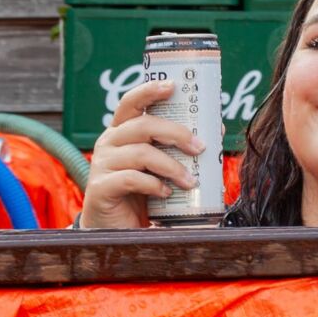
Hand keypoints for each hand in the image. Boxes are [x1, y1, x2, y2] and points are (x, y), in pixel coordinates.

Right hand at [75, 76, 202, 228]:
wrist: (117, 230)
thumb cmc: (142, 192)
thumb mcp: (162, 166)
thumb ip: (181, 148)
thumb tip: (217, 129)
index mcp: (122, 131)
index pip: (130, 102)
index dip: (149, 90)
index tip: (173, 86)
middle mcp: (108, 143)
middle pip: (142, 125)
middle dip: (176, 133)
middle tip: (200, 148)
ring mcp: (101, 165)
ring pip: (141, 153)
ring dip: (172, 167)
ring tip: (191, 182)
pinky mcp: (100, 188)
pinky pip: (130, 179)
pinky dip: (154, 185)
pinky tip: (166, 193)